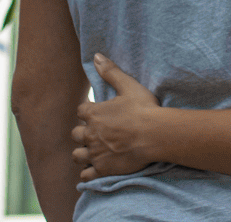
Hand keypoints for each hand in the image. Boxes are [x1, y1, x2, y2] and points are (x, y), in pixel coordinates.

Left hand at [70, 53, 164, 180]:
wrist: (155, 134)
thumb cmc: (144, 109)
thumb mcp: (129, 86)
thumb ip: (110, 72)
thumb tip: (96, 55)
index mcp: (94, 114)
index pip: (81, 111)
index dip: (89, 112)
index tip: (98, 113)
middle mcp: (90, 134)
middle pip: (76, 134)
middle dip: (83, 133)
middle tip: (97, 133)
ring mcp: (95, 153)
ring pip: (78, 155)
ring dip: (83, 152)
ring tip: (93, 151)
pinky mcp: (103, 168)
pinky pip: (86, 175)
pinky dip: (88, 172)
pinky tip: (96, 168)